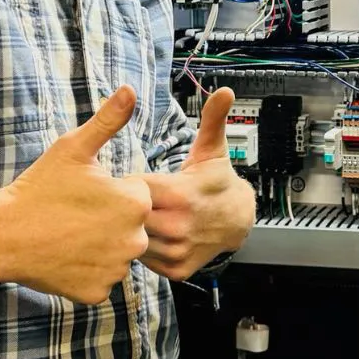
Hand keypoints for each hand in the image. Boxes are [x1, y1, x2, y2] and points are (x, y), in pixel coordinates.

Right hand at [0, 85, 151, 303]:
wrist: (1, 234)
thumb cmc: (39, 188)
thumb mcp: (74, 148)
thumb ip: (108, 120)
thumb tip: (129, 90)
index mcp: (136, 203)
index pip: (136, 196)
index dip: (111, 192)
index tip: (85, 193)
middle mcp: (135, 240)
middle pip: (131, 227)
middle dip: (110, 220)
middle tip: (75, 215)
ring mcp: (116, 270)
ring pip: (117, 253)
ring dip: (101, 245)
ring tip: (69, 234)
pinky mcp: (97, 293)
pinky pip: (100, 278)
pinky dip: (87, 270)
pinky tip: (66, 256)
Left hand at [134, 87, 255, 280]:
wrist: (238, 220)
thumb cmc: (216, 180)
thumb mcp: (212, 148)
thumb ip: (211, 119)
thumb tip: (224, 90)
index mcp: (179, 193)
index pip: (132, 188)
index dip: (126, 184)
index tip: (125, 181)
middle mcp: (177, 224)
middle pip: (129, 216)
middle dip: (123, 208)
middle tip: (119, 201)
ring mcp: (177, 249)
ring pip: (134, 240)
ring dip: (130, 230)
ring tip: (131, 219)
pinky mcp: (176, 268)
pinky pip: (144, 260)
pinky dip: (142, 250)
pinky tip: (146, 236)